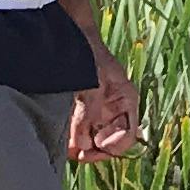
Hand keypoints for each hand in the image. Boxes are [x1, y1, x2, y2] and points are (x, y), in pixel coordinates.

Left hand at [69, 38, 145, 163]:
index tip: (99, 145)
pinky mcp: (75, 113)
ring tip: (67, 150)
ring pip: (91, 140)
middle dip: (95, 151)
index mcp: (125, 102)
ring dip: (80, 147)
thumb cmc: (89, 54)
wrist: (69, 35)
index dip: (115, 145)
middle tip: (79, 155)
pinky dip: (69, 140)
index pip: (128, 135)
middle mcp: (112, 111)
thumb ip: (89, 113)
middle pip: (109, 142)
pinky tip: (62, 141)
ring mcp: (94, 112)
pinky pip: (75, 133)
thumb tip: (84, 146)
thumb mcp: (93, 83)